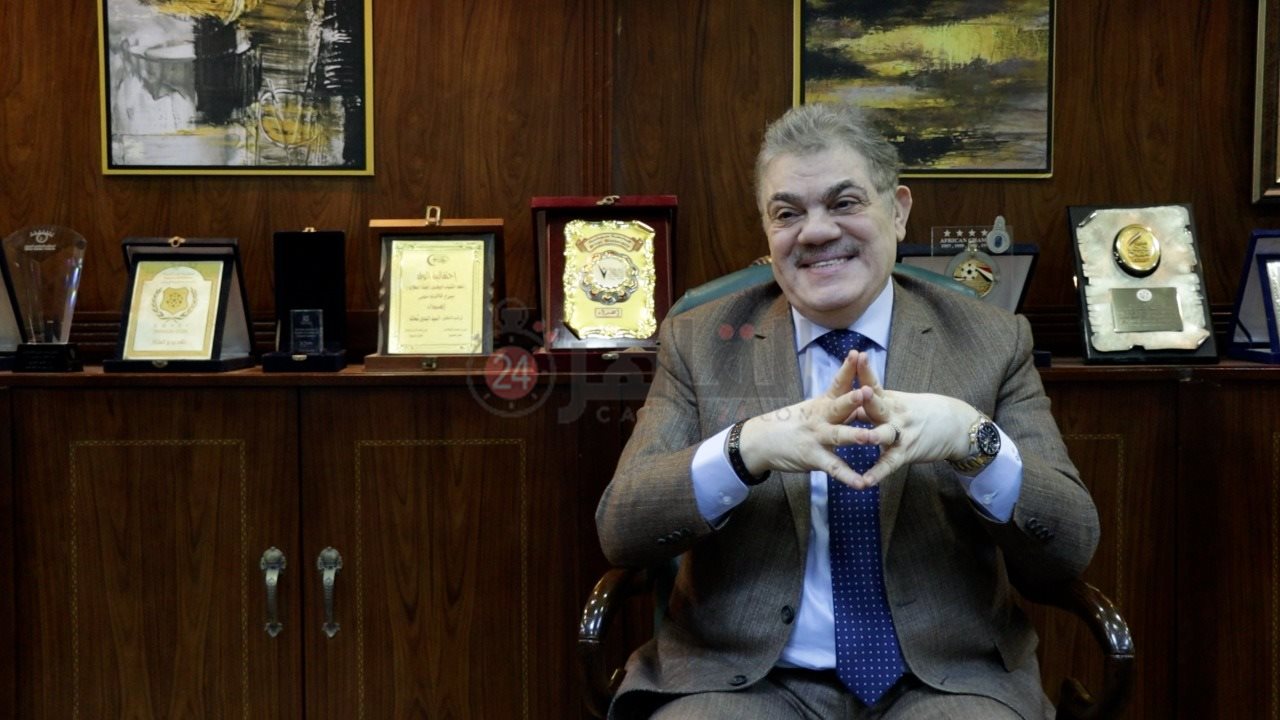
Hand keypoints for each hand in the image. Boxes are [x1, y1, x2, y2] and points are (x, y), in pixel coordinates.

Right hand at [736, 350, 874, 486]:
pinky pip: (833, 468)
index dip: (847, 369)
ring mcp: (816, 438)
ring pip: (838, 436)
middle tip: (868, 391)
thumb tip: (859, 393)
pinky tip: (862, 483)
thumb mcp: (811, 408)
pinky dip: (848, 477)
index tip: (858, 353)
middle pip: (839, 406)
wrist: (760, 441)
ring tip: (872, 437)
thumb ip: (836, 403)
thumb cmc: (789, 423)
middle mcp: (820, 418)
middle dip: (854, 399)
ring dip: (856, 436)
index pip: (837, 383)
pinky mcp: (813, 458)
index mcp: (822, 403)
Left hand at [846, 352, 979, 486]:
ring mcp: (901, 433)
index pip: (874, 382)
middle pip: (878, 405)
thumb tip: (845, 401)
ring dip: (874, 435)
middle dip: (867, 398)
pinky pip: (890, 463)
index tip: (856, 355)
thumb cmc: (918, 412)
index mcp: (889, 399)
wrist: (954, 424)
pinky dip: (878, 473)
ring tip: (863, 437)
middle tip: (859, 391)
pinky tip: (865, 481)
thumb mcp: (896, 402)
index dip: (865, 370)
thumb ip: (871, 404)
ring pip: (885, 433)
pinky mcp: (906, 452)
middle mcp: (894, 414)